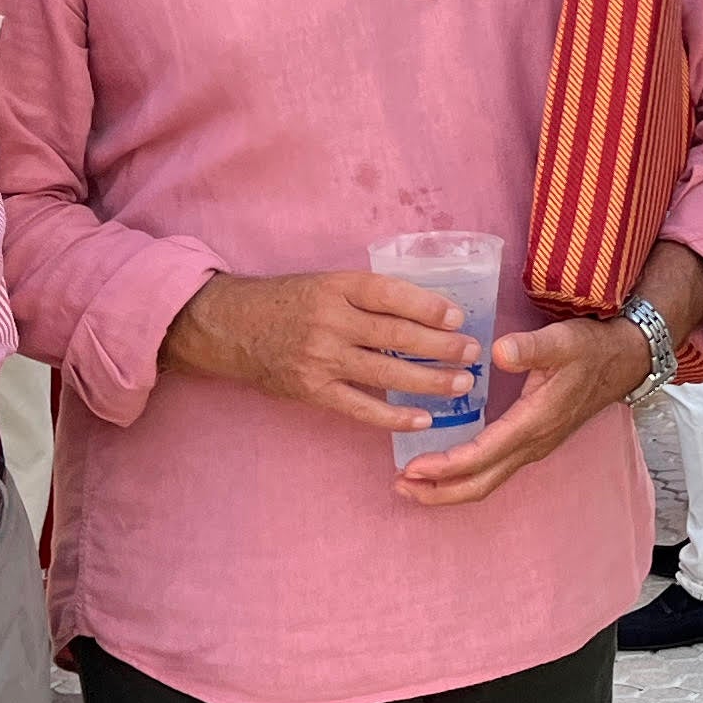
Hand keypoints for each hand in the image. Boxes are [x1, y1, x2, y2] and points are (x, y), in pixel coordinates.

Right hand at [160, 269, 484, 436]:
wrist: (229, 326)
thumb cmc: (286, 301)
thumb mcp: (325, 282)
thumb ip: (366, 295)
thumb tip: (426, 309)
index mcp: (337, 286)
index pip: (390, 294)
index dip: (427, 306)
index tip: (458, 317)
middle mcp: (331, 320)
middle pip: (396, 335)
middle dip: (441, 346)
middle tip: (473, 353)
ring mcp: (321, 358)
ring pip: (386, 371)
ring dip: (429, 381)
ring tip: (462, 384)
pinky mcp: (312, 390)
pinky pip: (360, 407)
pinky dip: (393, 415)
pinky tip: (422, 420)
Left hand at [395, 311, 658, 508]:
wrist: (624, 360)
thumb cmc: (590, 349)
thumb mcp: (563, 340)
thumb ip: (531, 347)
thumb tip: (498, 351)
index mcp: (533, 423)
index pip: (482, 456)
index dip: (445, 466)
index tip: (411, 467)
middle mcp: (532, 444)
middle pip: (481, 483)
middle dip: (439, 490)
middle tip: (400, 486)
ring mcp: (534, 447)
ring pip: (487, 482)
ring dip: (449, 488)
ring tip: (413, 484)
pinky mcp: (533, 443)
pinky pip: (494, 471)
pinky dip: (465, 476)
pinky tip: (446, 467)